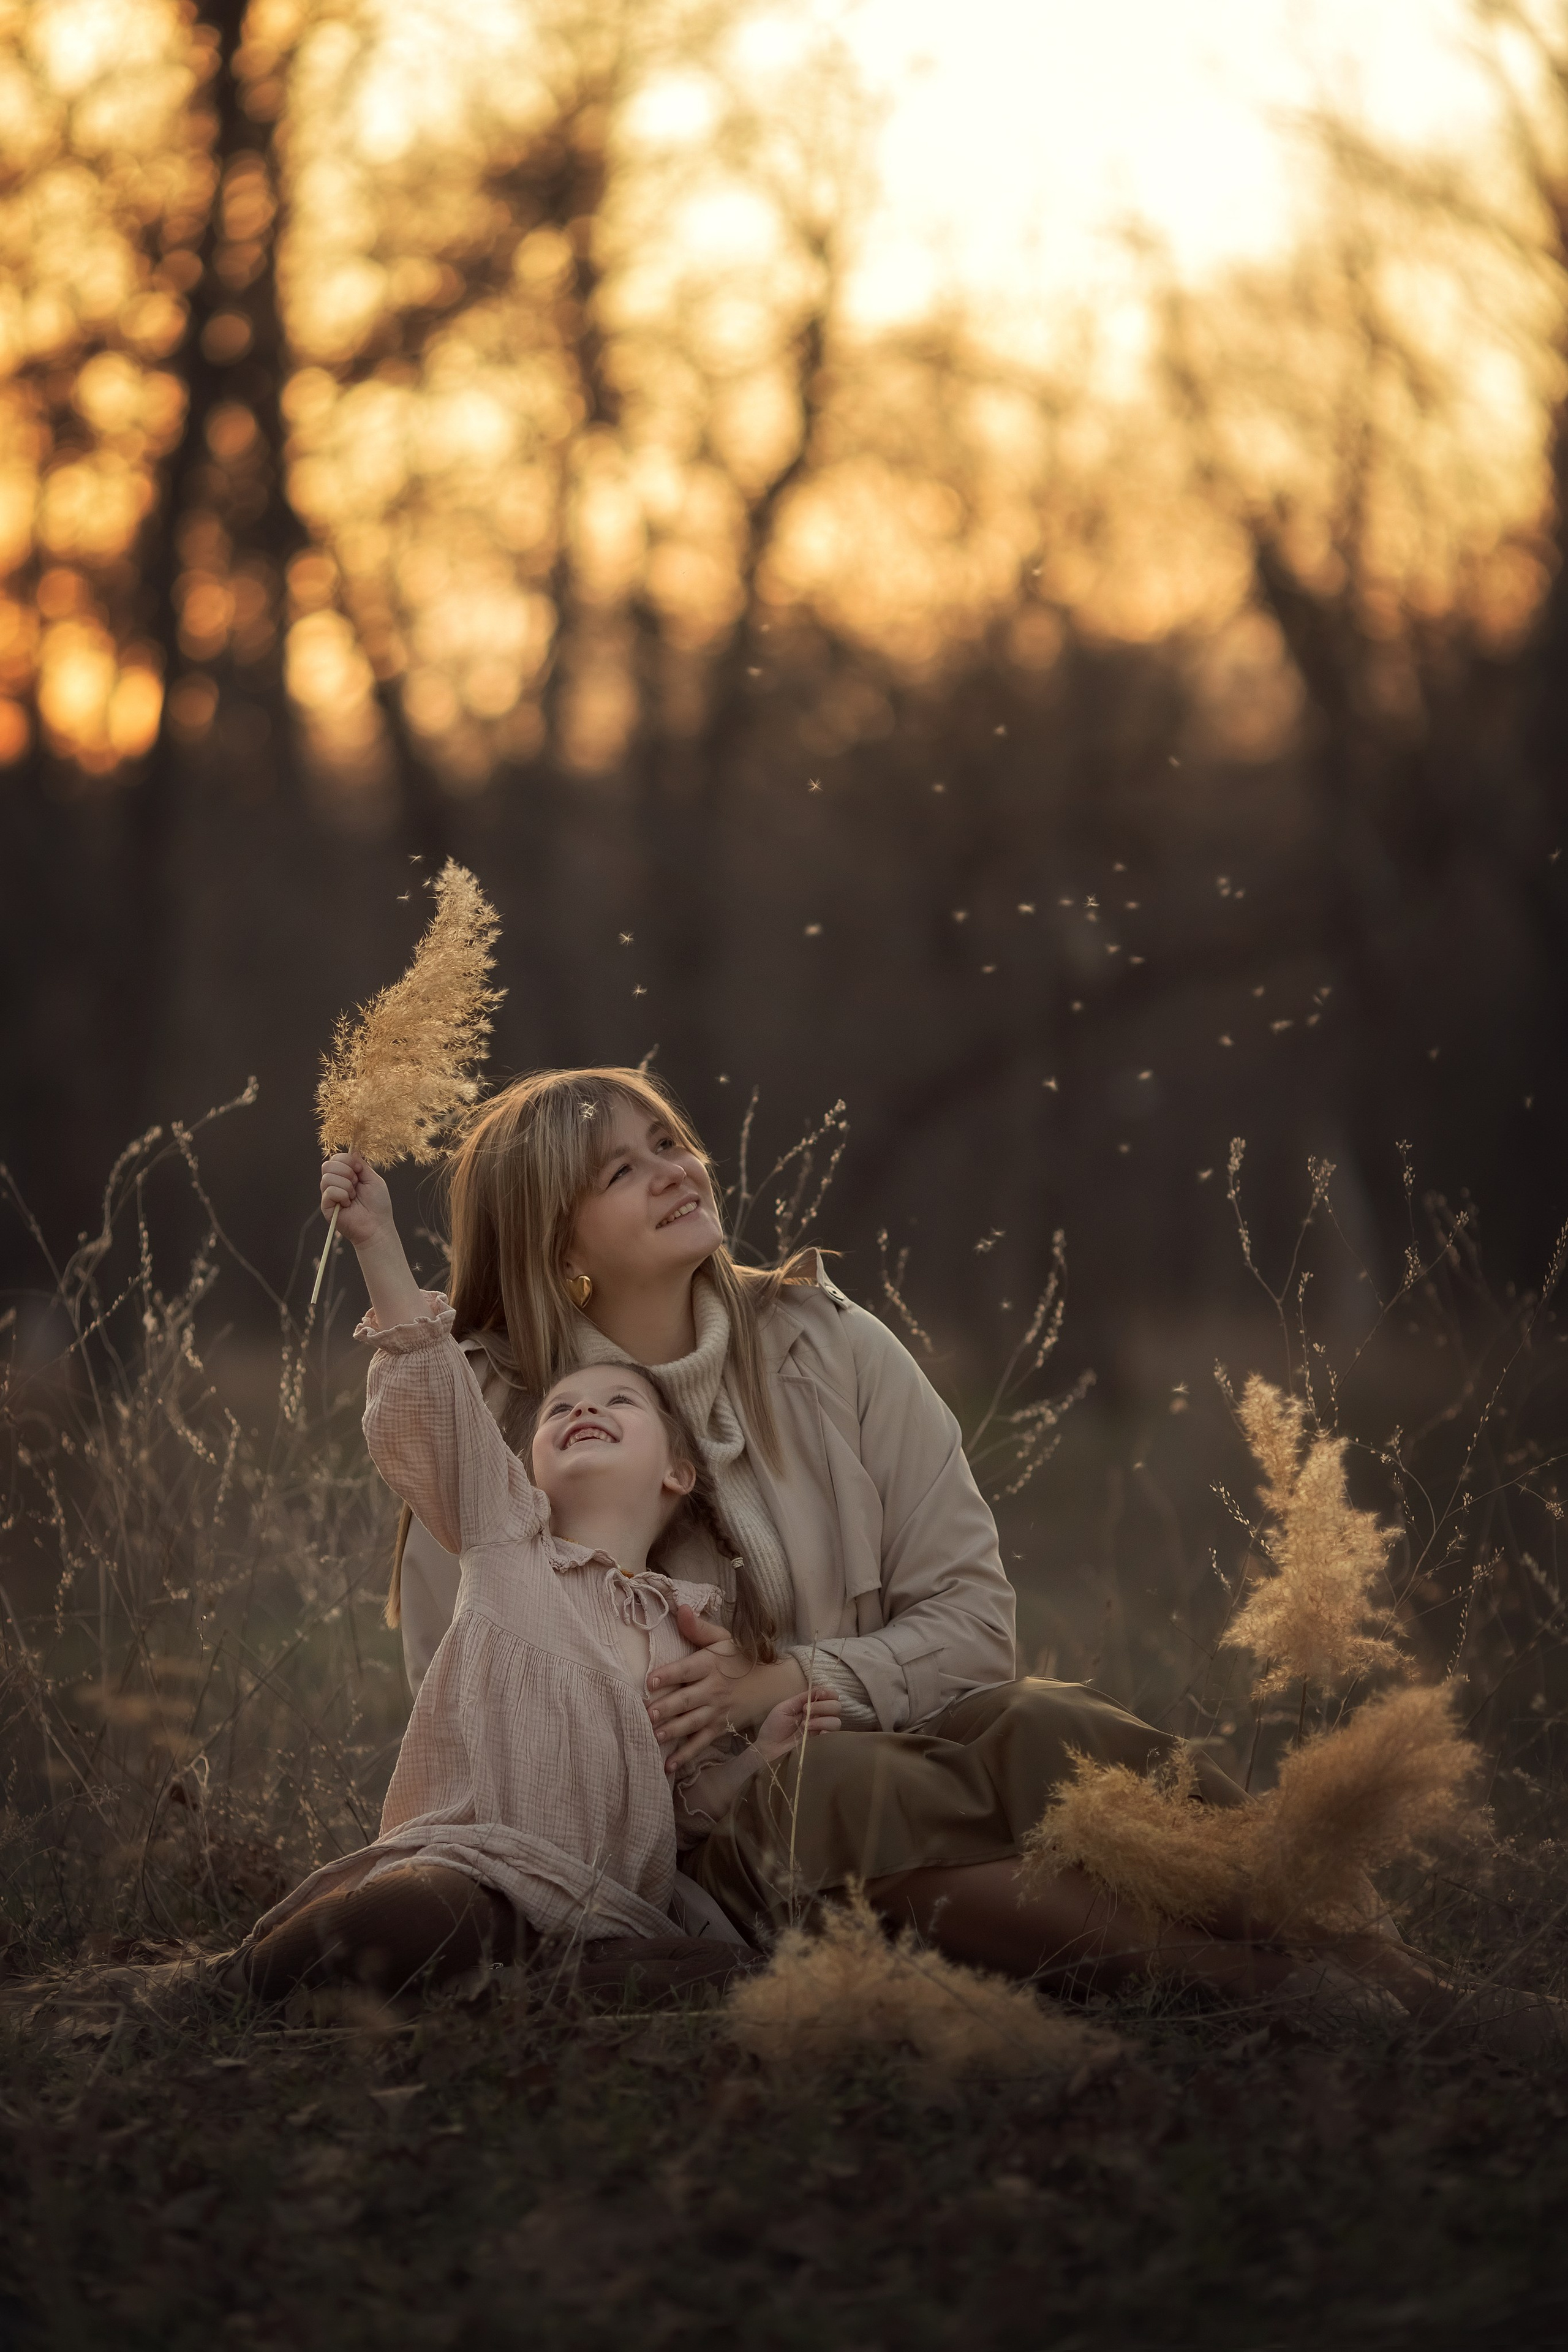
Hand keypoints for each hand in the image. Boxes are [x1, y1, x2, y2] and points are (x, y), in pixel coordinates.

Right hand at [321, 1151, 393, 1250]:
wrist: (377, 1226)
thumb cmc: (378, 1204)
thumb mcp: (373, 1179)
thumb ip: (361, 1165)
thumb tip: (353, 1151)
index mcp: (346, 1176)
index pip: (336, 1158)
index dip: (347, 1160)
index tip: (359, 1170)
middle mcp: (336, 1183)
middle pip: (328, 1165)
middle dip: (345, 1172)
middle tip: (356, 1184)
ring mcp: (330, 1195)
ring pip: (327, 1177)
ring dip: (346, 1186)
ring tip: (353, 1197)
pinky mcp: (326, 1207)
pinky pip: (329, 1191)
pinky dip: (342, 1195)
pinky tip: (348, 1204)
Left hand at [647, 1606, 805, 1771]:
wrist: (772, 1683)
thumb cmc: (740, 1658)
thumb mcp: (723, 1638)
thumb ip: (699, 1628)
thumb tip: (681, 1608)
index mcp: (710, 1664)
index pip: (687, 1669)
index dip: (669, 1674)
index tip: (650, 1680)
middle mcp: (713, 1689)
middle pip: (687, 1699)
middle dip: (667, 1707)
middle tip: (648, 1713)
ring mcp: (717, 1711)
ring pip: (692, 1723)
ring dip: (673, 1731)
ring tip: (655, 1736)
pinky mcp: (720, 1728)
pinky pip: (701, 1743)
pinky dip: (686, 1755)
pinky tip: (669, 1765)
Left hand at [755, 1685, 841, 1763]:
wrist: (768, 1748)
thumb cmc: (774, 1727)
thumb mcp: (785, 1707)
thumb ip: (802, 1698)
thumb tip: (818, 1689)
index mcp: (811, 1706)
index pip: (830, 1696)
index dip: (829, 1693)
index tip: (820, 1694)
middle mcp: (819, 1717)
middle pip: (836, 1707)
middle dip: (823, 1706)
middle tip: (806, 1710)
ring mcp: (821, 1731)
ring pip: (836, 1721)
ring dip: (821, 1721)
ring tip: (805, 1725)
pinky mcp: (820, 1743)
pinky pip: (833, 1736)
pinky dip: (826, 1732)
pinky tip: (814, 1734)